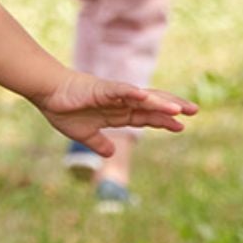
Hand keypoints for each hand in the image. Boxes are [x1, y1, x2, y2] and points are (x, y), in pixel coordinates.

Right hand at [35, 70, 196, 152]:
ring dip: (161, 102)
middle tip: (195, 110)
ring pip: (142, 98)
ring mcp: (113, 94)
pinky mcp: (102, 89)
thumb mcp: (84, 134)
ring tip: (180, 109)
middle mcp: (119, 102)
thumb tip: (111, 152)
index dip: (163, 121)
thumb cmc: (63, 110)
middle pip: (151, 104)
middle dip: (172, 107)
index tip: (181, 126)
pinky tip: (148, 97)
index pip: (146, 117)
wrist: (47, 94)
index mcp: (116, 113)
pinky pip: (121, 90)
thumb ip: (99, 143)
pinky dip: (135, 93)